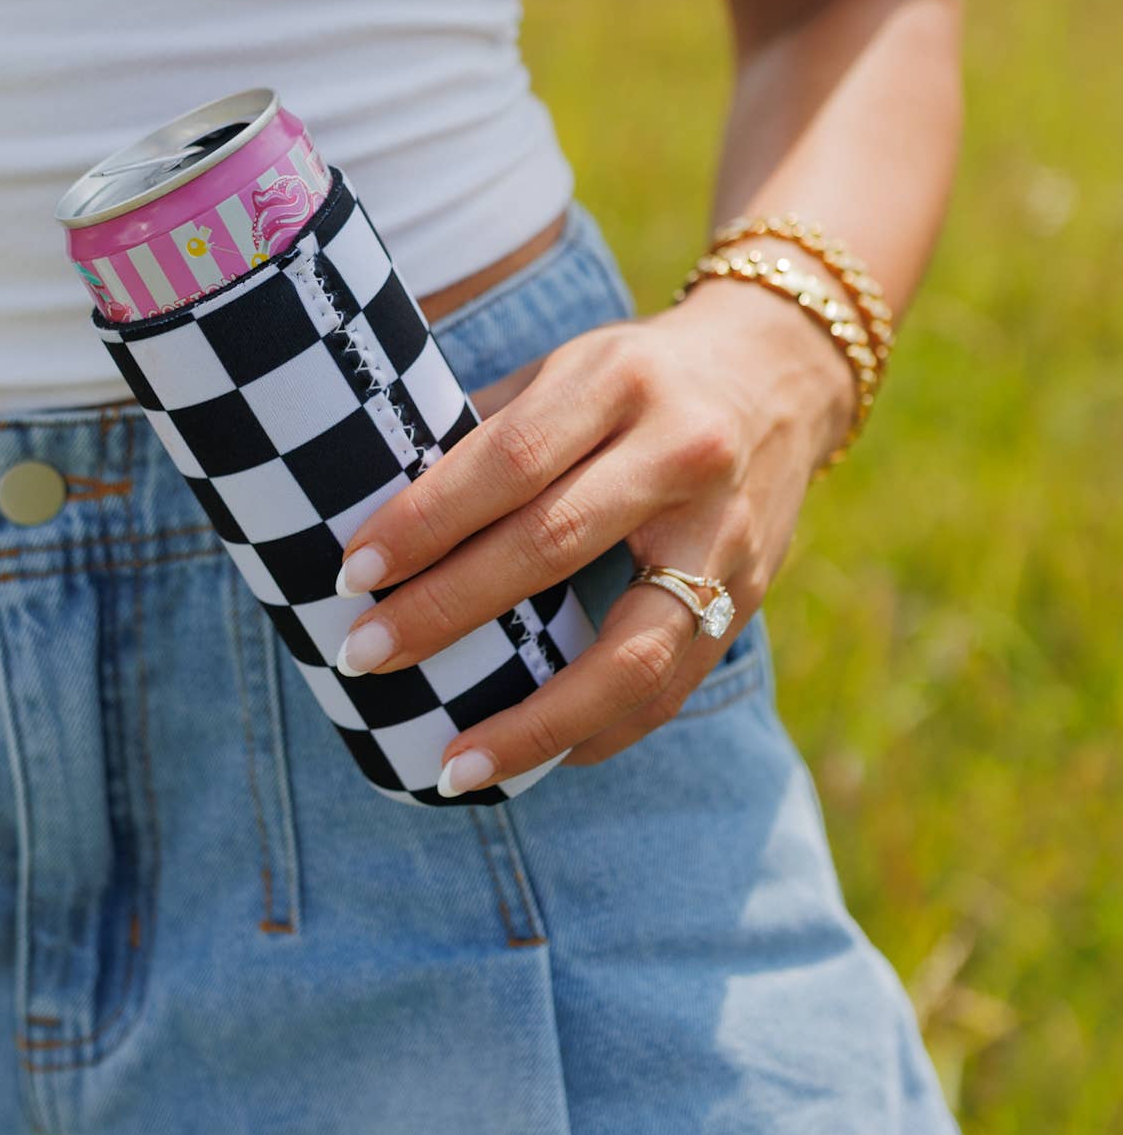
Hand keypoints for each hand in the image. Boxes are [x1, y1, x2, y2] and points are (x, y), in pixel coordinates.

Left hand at [333, 282, 857, 792]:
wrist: (781, 373)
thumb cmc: (637, 377)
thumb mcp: (566, 367)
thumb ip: (485, 431)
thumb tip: (365, 505)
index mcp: (620, 381)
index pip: (510, 458)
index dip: (427, 519)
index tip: (353, 573)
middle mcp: (682, 454)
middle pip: (552, 546)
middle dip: (447, 610)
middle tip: (365, 654)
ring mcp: (724, 536)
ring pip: (630, 653)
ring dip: (534, 722)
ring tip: (456, 767)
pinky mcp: (749, 596)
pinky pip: (670, 689)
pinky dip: (597, 734)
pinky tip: (533, 759)